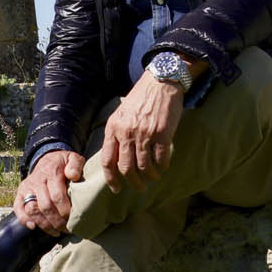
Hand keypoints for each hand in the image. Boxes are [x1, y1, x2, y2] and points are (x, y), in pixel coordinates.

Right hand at [15, 149, 82, 234]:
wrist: (47, 159)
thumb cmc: (63, 163)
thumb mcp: (72, 158)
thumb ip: (75, 165)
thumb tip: (73, 176)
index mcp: (51, 173)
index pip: (57, 196)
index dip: (64, 210)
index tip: (73, 219)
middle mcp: (37, 181)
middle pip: (45, 206)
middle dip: (57, 221)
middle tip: (67, 229)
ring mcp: (27, 188)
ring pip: (32, 210)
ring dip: (44, 224)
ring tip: (56, 232)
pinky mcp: (20, 193)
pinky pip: (18, 208)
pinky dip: (24, 219)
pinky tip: (34, 227)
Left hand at [95, 71, 185, 192]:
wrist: (160, 82)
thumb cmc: (141, 99)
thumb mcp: (121, 114)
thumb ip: (117, 134)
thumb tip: (116, 160)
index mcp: (113, 128)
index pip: (108, 160)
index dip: (111, 179)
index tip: (117, 189)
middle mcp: (126, 132)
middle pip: (126, 168)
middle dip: (133, 183)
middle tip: (139, 187)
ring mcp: (144, 133)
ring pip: (144, 167)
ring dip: (149, 177)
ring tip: (153, 177)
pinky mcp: (162, 134)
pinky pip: (160, 159)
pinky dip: (162, 167)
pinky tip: (163, 167)